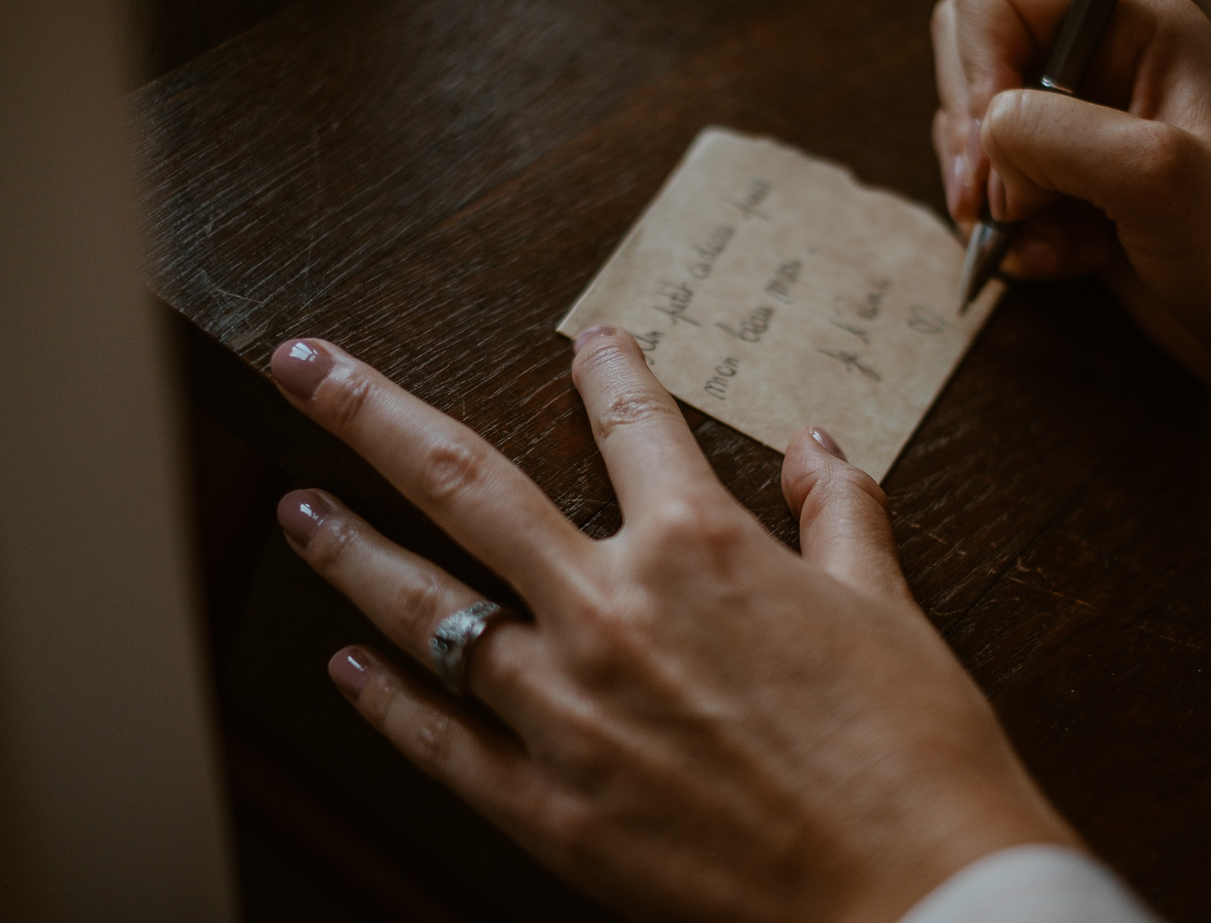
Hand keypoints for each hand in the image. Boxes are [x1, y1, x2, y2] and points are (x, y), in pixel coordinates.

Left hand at [268, 328, 1075, 922]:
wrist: (914, 892)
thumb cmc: (911, 747)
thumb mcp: (887, 603)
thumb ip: (841, 508)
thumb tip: (813, 443)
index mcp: (702, 546)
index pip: (633, 422)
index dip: (607, 368)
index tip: (587, 343)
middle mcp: (612, 611)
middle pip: (462, 484)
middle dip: (369, 412)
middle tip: (304, 367)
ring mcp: (567, 712)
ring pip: (426, 610)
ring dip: (349, 551)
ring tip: (296, 509)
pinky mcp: (549, 810)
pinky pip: (440, 742)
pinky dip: (385, 701)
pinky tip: (345, 665)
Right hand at [933, 0, 1210, 417]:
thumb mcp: (1156, 176)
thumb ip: (1053, 135)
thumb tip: (985, 142)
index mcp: (1136, 31)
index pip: (998, 4)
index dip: (977, 72)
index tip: (990, 149)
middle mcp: (1105, 73)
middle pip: (971, 65)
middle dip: (969, 139)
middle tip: (994, 202)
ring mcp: (1084, 140)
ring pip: (976, 140)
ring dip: (991, 201)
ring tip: (1045, 242)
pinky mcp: (1072, 200)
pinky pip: (996, 203)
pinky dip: (1011, 240)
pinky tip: (1059, 263)